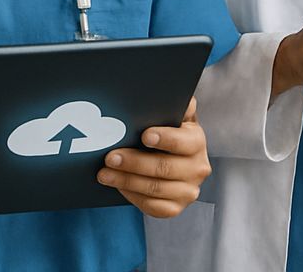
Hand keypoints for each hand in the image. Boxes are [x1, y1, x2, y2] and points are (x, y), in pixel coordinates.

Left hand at [99, 98, 210, 218]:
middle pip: (164, 168)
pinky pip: (153, 207)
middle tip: (110, 157)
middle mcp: (198, 168)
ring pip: (155, 189)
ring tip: (104, 173)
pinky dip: (133, 196)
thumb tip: (172, 94)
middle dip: (134, 163)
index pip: (183, 142)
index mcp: (197, 142)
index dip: (165, 139)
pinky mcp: (176, 208)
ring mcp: (188, 191)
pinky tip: (118, 185)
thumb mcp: (175, 115)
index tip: (144, 135)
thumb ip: (176, 104)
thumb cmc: (169, 131)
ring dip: (127, 181)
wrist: (174, 159)